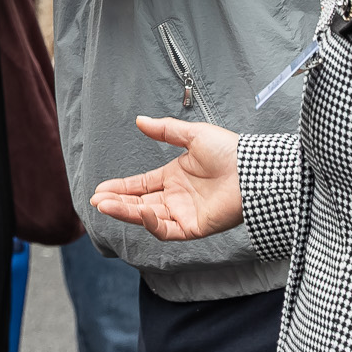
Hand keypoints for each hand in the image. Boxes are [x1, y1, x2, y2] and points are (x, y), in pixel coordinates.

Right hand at [90, 116, 245, 239]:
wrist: (253, 170)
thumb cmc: (230, 152)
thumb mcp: (193, 135)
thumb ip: (165, 130)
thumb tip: (140, 121)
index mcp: (174, 178)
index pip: (140, 186)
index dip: (120, 188)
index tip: (101, 189)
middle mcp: (176, 198)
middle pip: (139, 203)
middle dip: (117, 203)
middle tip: (97, 201)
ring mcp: (185, 214)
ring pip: (148, 217)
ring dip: (126, 212)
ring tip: (106, 205)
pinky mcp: (195, 227)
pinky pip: (167, 230)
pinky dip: (152, 223)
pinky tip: (140, 211)